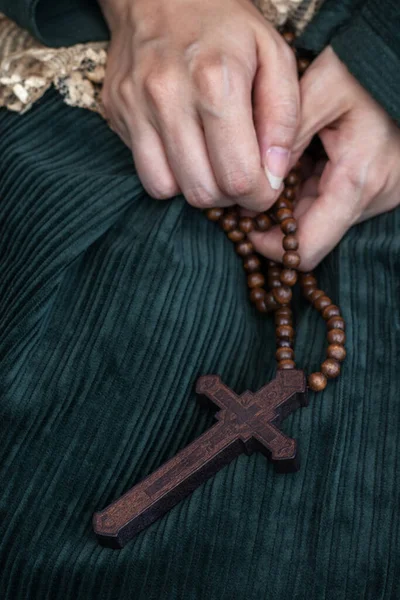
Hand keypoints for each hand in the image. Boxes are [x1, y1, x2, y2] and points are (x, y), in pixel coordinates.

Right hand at [99, 0, 298, 210]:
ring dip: (196, 188)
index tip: (265, 187)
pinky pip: (145, 173)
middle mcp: (168, 97)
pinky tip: (185, 152)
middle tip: (239, 176)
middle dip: (229, 196)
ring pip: (168, 190)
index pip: (238, 176)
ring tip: (212, 164)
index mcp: (216, 81)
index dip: (258, 196)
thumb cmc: (227, 26)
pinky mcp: (116, 114)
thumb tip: (274, 175)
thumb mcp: (275, 56)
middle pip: (202, 191)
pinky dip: (170, 175)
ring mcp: (134, 107)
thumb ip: (284, 118)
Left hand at [250, 46, 399, 270]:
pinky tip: (303, 162)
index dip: (270, 245)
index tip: (245, 225)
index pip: (308, 249)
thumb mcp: (322, 87)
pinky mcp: (378, 187)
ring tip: (279, 169)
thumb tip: (257, 179)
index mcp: (357, 182)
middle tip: (251, 192)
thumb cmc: (366, 70)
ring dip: (294, 203)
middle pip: (312, 234)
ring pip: (321, 218)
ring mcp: (379, 195)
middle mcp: (373, 198)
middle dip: (278, 219)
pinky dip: (311, 189)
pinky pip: (334, 201)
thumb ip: (287, 134)